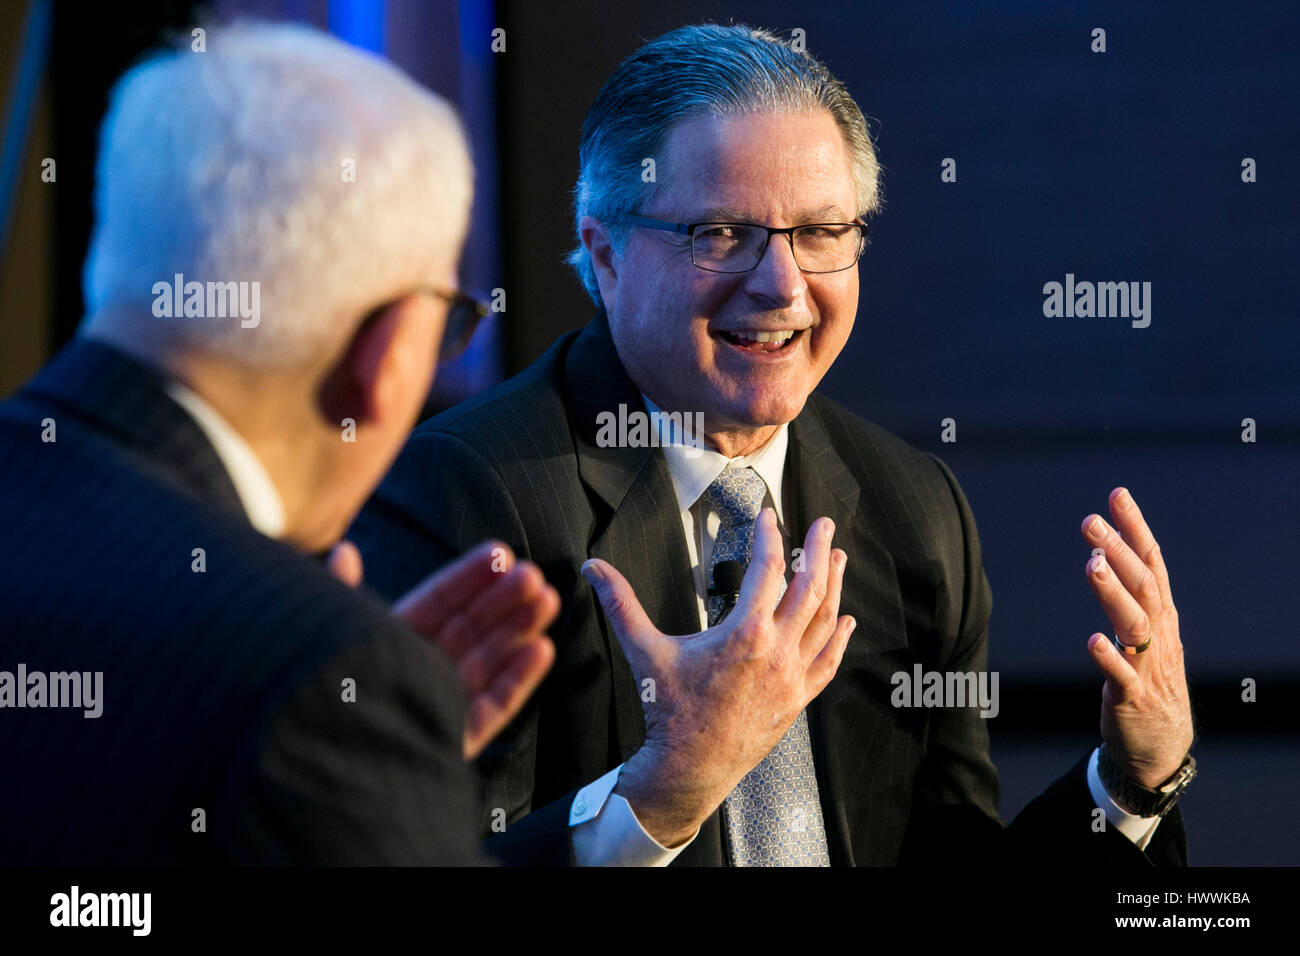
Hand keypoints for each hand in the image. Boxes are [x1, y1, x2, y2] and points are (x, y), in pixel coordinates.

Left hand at [330, 538, 557, 759]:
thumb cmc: (327, 694)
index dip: (470, 577)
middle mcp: (423, 668)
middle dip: (504, 600)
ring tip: (547, 600)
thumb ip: (345, 592)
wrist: (332, 763)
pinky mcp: (460, 735)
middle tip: (533, 575)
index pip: (440, 601)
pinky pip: (495, 704)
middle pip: (471, 628)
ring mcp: (444, 700)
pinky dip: (519, 678)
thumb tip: (343, 548)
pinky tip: (542, 649)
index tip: (500, 553)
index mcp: (394, 640)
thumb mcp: (337, 633)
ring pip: (490, 659)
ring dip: (519, 630)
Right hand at [580, 509, 854, 846]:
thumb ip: (620, 604)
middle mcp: (777, 651)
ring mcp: (792, 676)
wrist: (688, 768)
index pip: (768, 568)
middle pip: (810, 587)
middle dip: (818, 550)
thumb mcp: (645, 650)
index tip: (766, 517)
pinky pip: (827, 661)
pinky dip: (839, 637)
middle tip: (823, 526)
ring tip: (839, 559)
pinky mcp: (797, 698)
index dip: (769, 536)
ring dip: (834, 585)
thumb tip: (593, 568)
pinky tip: (845, 620)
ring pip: (824, 620)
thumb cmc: (670, 712)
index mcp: (745, 633)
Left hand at [1081, 488, 1193, 789]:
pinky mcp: (1132, 697)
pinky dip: (1109, 657)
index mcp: (1161, 615)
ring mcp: (1147, 666)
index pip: (1151, 562)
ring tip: (1091, 565)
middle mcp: (1158, 634)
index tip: (1118, 494)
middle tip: (1091, 522)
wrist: (1159, 746)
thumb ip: (1129, 596)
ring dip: (1112, 593)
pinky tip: (1092, 640)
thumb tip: (1102, 552)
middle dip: (1117, 551)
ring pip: (1134, 623)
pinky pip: (1121, 675)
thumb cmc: (1146, 681)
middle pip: (1142, 584)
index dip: (1136, 528)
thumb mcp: (1145, 634)